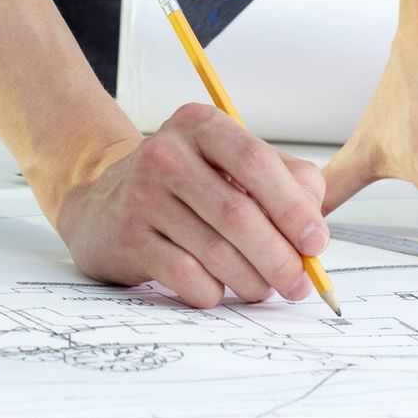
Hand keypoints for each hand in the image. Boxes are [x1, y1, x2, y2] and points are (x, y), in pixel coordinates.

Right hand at [51, 103, 327, 306]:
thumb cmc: (184, 185)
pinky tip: (217, 289)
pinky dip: (214, 292)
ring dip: (252, 281)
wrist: (101, 200)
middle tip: (299, 283)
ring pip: (216, 251)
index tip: (316, 242)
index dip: (292, 207)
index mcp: (201, 125)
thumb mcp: (230, 164)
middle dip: (279, 257)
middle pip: (238, 214)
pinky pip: (187, 277)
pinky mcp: (127, 237)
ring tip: (262, 288)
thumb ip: (284, 182)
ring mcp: (142, 195)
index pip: (256, 162)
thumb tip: (314, 231)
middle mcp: (166, 154)